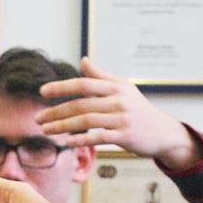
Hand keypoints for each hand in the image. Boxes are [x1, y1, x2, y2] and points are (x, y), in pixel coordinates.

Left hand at [38, 58, 201, 169]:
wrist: (163, 132)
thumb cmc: (139, 110)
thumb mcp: (123, 89)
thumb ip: (101, 76)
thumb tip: (83, 60)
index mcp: (115, 87)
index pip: (83, 84)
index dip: (61, 87)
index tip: (42, 92)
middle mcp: (118, 100)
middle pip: (81, 104)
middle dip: (56, 111)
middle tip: (38, 119)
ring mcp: (122, 118)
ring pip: (86, 121)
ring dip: (63, 126)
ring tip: (46, 130)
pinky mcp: (125, 136)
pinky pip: (98, 137)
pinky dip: (81, 139)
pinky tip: (66, 142)